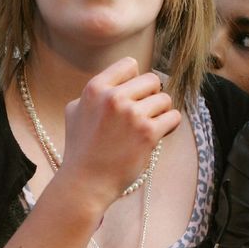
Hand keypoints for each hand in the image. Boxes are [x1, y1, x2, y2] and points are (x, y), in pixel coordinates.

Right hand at [60, 57, 180, 204]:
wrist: (85, 182)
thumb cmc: (81, 148)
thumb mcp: (75, 110)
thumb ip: (96, 92)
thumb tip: (119, 79)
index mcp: (95, 88)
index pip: (129, 65)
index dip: (134, 80)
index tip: (132, 96)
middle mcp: (114, 97)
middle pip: (152, 80)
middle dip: (150, 96)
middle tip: (143, 114)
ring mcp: (132, 115)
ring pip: (165, 99)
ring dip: (160, 112)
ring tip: (148, 126)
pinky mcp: (148, 133)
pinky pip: (173, 117)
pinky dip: (170, 125)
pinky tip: (158, 134)